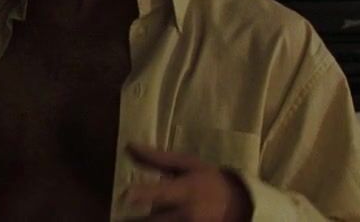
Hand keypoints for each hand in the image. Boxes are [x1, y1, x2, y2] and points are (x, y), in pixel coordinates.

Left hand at [123, 144, 253, 221]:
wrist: (238, 205)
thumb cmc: (209, 180)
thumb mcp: (187, 165)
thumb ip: (157, 159)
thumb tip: (128, 146)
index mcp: (184, 191)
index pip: (161, 193)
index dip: (143, 194)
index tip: (125, 195)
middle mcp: (185, 214)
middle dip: (135, 221)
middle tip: (121, 220)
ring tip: (130, 220)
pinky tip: (154, 219)